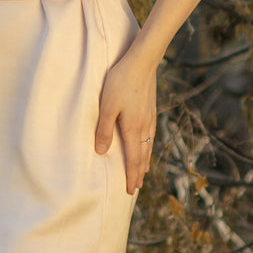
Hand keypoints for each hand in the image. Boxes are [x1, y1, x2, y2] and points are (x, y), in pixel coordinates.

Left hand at [95, 45, 156, 195]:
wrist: (142, 61)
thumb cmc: (120, 81)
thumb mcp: (106, 105)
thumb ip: (104, 129)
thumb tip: (101, 152)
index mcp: (132, 128)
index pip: (133, 159)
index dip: (131, 176)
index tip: (131, 191)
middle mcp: (144, 126)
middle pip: (142, 156)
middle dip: (139, 173)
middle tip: (136, 187)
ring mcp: (149, 117)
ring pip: (148, 146)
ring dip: (145, 161)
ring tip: (143, 171)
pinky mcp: (151, 108)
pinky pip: (151, 134)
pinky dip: (149, 146)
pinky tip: (147, 143)